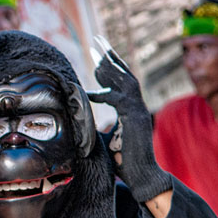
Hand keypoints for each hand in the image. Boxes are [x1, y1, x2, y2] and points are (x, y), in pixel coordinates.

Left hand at [86, 36, 172, 202]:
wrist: (142, 178)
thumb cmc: (124, 163)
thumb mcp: (103, 140)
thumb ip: (94, 127)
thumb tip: (75, 122)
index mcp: (129, 109)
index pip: (118, 83)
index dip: (106, 70)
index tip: (94, 57)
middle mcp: (136, 106)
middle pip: (123, 75)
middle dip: (110, 57)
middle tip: (97, 40)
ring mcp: (138, 111)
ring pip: (127, 81)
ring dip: (112, 64)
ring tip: (99, 49)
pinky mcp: (136, 119)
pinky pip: (120, 100)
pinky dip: (104, 94)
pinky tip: (89, 93)